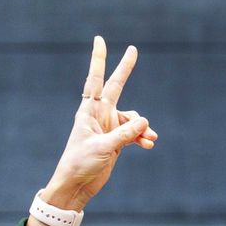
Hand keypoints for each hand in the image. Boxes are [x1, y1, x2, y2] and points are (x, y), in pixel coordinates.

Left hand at [41, 36, 157, 211]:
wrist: (75, 186)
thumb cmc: (80, 164)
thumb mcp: (103, 147)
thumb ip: (124, 133)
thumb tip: (144, 121)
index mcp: (89, 111)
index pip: (95, 79)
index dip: (98, 60)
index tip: (99, 40)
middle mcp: (99, 115)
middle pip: (116, 87)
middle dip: (125, 69)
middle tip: (133, 49)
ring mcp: (109, 127)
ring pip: (132, 117)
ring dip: (142, 126)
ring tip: (150, 139)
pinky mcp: (116, 141)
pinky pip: (135, 132)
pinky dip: (143, 137)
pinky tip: (148, 145)